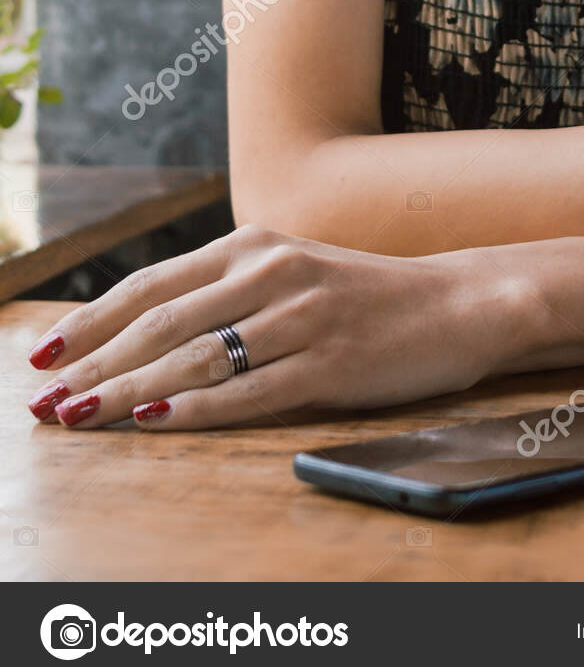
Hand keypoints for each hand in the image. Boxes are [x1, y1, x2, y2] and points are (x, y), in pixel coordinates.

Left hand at [26, 224, 493, 429]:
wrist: (455, 303)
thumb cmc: (361, 296)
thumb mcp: (288, 271)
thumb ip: (224, 291)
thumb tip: (141, 330)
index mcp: (252, 245)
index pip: (150, 285)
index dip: (91, 321)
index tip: (45, 354)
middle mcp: (271, 272)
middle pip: (160, 323)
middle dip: (94, 367)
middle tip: (47, 402)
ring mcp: (301, 316)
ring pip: (195, 358)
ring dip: (128, 392)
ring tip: (82, 418)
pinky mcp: (329, 362)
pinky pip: (248, 392)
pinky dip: (196, 408)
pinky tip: (157, 421)